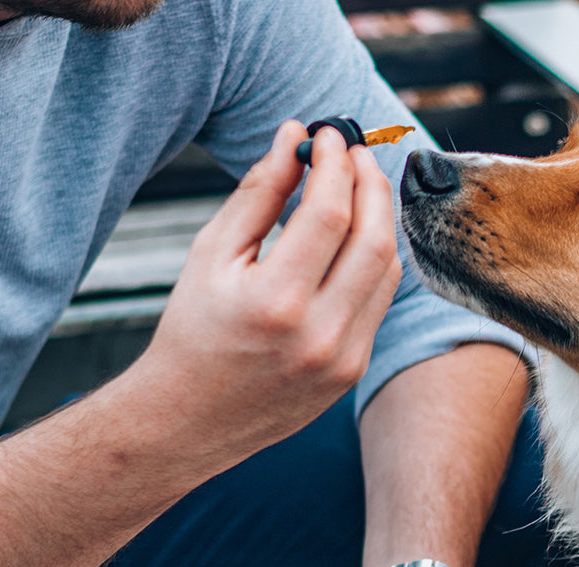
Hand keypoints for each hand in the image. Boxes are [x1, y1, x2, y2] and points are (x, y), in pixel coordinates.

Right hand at [135, 120, 401, 463]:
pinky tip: (356, 234)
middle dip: (370, 181)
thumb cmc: (193, 331)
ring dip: (380, 217)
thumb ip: (258, 193)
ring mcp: (344, 357)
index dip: (336, 163)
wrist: (190, 419)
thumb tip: (294, 137)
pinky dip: (374, 257)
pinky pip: (380, 300)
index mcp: (275, 302)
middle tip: (354, 151)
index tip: (328, 135)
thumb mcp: (212, 255)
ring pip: (388, 268)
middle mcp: (319, 334)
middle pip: (374, 237)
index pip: (330, 214)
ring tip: (357, 186)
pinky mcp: (354, 370)